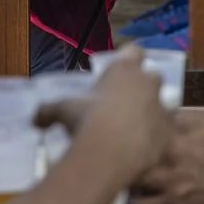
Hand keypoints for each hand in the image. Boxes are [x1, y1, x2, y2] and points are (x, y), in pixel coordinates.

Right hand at [37, 47, 169, 175]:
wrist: (110, 153)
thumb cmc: (85, 119)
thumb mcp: (61, 110)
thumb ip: (48, 111)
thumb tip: (35, 119)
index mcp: (124, 69)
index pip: (134, 51)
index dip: (129, 56)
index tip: (121, 65)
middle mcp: (148, 84)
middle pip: (153, 75)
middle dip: (144, 84)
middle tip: (126, 98)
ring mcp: (162, 109)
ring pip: (164, 104)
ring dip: (152, 112)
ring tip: (134, 126)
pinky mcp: (168, 134)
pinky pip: (164, 132)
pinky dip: (155, 138)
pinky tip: (140, 148)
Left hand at [132, 111, 203, 203]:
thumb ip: (196, 119)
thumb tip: (179, 116)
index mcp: (183, 126)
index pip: (147, 121)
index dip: (137, 127)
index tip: (130, 130)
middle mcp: (170, 149)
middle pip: (131, 147)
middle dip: (123, 151)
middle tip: (116, 155)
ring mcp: (170, 176)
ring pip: (132, 177)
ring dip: (127, 178)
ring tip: (123, 180)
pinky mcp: (174, 203)